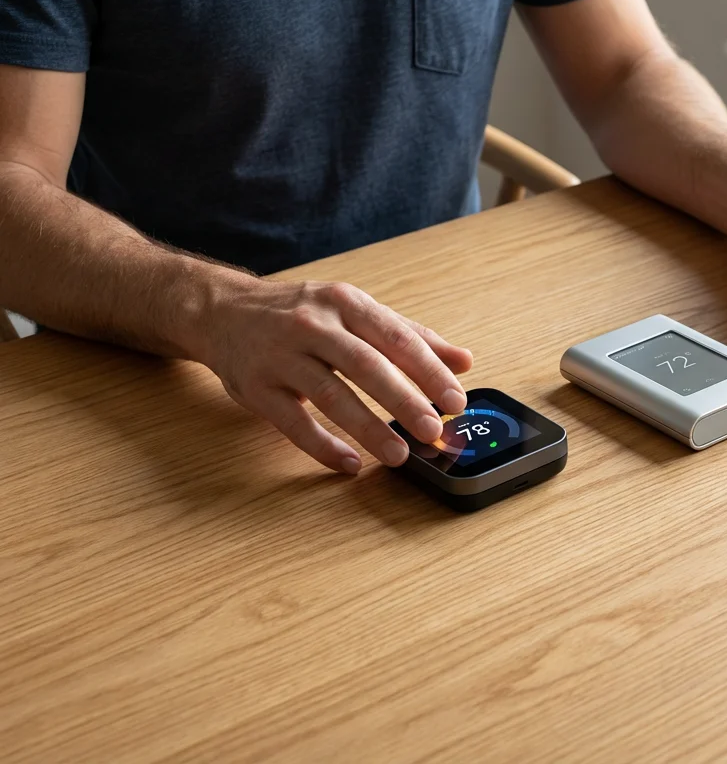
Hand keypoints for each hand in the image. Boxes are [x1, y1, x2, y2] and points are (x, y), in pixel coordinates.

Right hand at [195, 276, 472, 473]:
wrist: (221, 311)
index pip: (396, 337)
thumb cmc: (301, 314)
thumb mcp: (355, 311)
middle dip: (403, 400)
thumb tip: (464, 361)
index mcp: (345, 303)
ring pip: (330, 395)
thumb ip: (411, 336)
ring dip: (368, 428)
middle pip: (365, 365)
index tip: (456, 401)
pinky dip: (322, 445)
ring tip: (398, 455)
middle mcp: (313, 325)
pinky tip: (349, 464)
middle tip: (433, 430)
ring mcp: (280, 357)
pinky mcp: (255, 387)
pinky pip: (292, 422)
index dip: (429, 371)